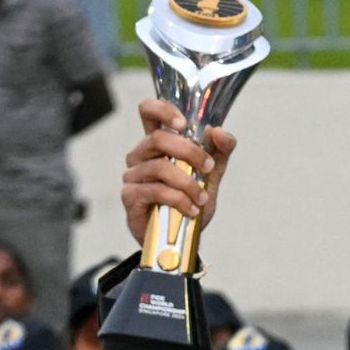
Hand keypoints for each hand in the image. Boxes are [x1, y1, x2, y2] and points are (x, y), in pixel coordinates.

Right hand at [121, 98, 236, 246]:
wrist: (181, 239)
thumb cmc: (190, 202)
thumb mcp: (210, 176)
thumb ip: (219, 153)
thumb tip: (219, 132)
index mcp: (158, 144)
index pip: (149, 112)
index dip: (163, 110)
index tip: (184, 124)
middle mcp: (141, 156)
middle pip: (158, 139)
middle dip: (190, 152)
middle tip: (207, 168)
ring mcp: (133, 176)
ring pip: (160, 167)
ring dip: (188, 183)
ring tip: (202, 198)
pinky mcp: (130, 196)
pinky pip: (156, 191)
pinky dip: (180, 200)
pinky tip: (192, 210)